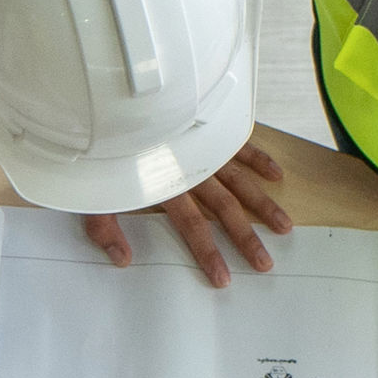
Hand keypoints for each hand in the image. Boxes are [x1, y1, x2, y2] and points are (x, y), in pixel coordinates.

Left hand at [81, 132, 293, 287]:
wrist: (115, 98)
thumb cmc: (102, 145)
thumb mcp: (93, 191)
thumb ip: (105, 227)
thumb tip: (123, 259)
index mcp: (166, 186)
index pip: (193, 228)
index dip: (208, 255)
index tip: (224, 279)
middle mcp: (190, 169)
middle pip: (224, 209)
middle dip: (246, 238)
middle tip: (265, 263)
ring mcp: (203, 147)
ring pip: (239, 180)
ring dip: (263, 204)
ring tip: (284, 227)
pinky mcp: (209, 127)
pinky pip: (239, 144)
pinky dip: (258, 158)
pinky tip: (277, 175)